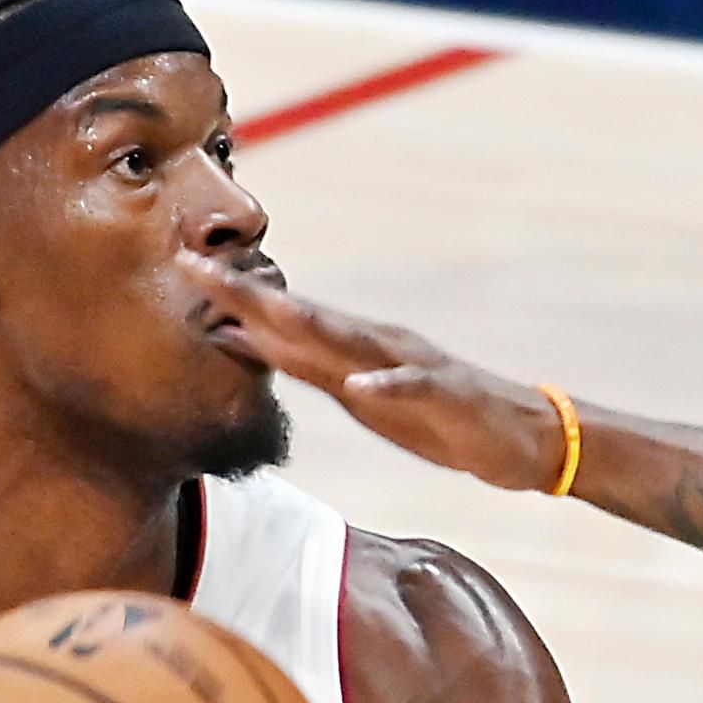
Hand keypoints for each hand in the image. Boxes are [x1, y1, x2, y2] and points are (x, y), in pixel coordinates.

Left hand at [183, 251, 577, 494]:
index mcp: (354, 348)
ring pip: (352, 340)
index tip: (179, 267)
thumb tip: (237, 339)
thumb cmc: (438, 417)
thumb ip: (304, 366)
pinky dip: (385, 387)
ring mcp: (412, 366)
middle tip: (193, 266)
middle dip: (249, 294)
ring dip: (307, 323)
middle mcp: (377, 345)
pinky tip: (360, 386)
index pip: (282, 317)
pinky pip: (413, 389)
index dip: (231, 294)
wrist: (522, 436)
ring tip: (264, 308)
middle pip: (303, 316)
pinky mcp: (447, 396)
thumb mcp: (357, 395)